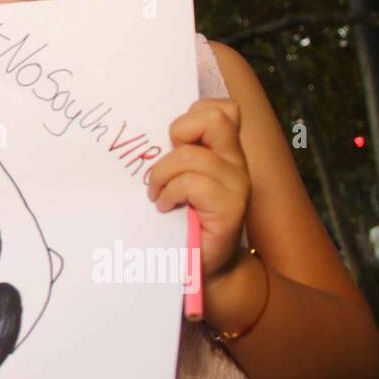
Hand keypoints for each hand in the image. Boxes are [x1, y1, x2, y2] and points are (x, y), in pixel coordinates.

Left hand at [144, 98, 250, 281]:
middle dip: (180, 132)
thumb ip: (175, 155)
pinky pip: (192, 184)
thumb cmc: (184, 222)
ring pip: (192, 155)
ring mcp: (236, 184)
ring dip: (162, 174)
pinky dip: (170, 193)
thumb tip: (142, 134)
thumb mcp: (179, 180)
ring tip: (157, 195)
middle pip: (215, 118)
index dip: (193, 115)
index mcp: (224, 152)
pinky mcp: (230, 207)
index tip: (172, 141)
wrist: (205, 269)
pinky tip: (165, 207)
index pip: (222, 109)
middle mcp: (236, 163)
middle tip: (166, 160)